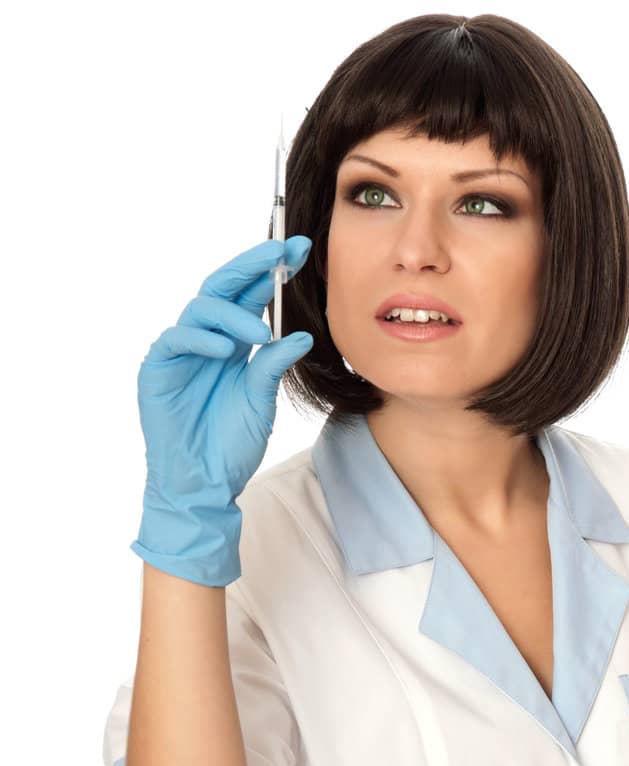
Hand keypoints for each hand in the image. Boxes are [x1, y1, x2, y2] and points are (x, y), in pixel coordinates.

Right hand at [130, 236, 314, 585]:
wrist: (204, 484)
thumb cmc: (231, 446)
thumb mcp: (262, 402)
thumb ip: (274, 366)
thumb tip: (302, 334)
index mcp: (235, 344)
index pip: (252, 296)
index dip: (272, 270)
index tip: (301, 250)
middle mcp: (208, 340)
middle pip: (224, 287)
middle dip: (252, 265)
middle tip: (280, 251)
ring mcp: (181, 351)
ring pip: (202, 307)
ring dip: (233, 313)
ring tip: (259, 331)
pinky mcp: (159, 369)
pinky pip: (177, 340)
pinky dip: (202, 340)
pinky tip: (226, 351)